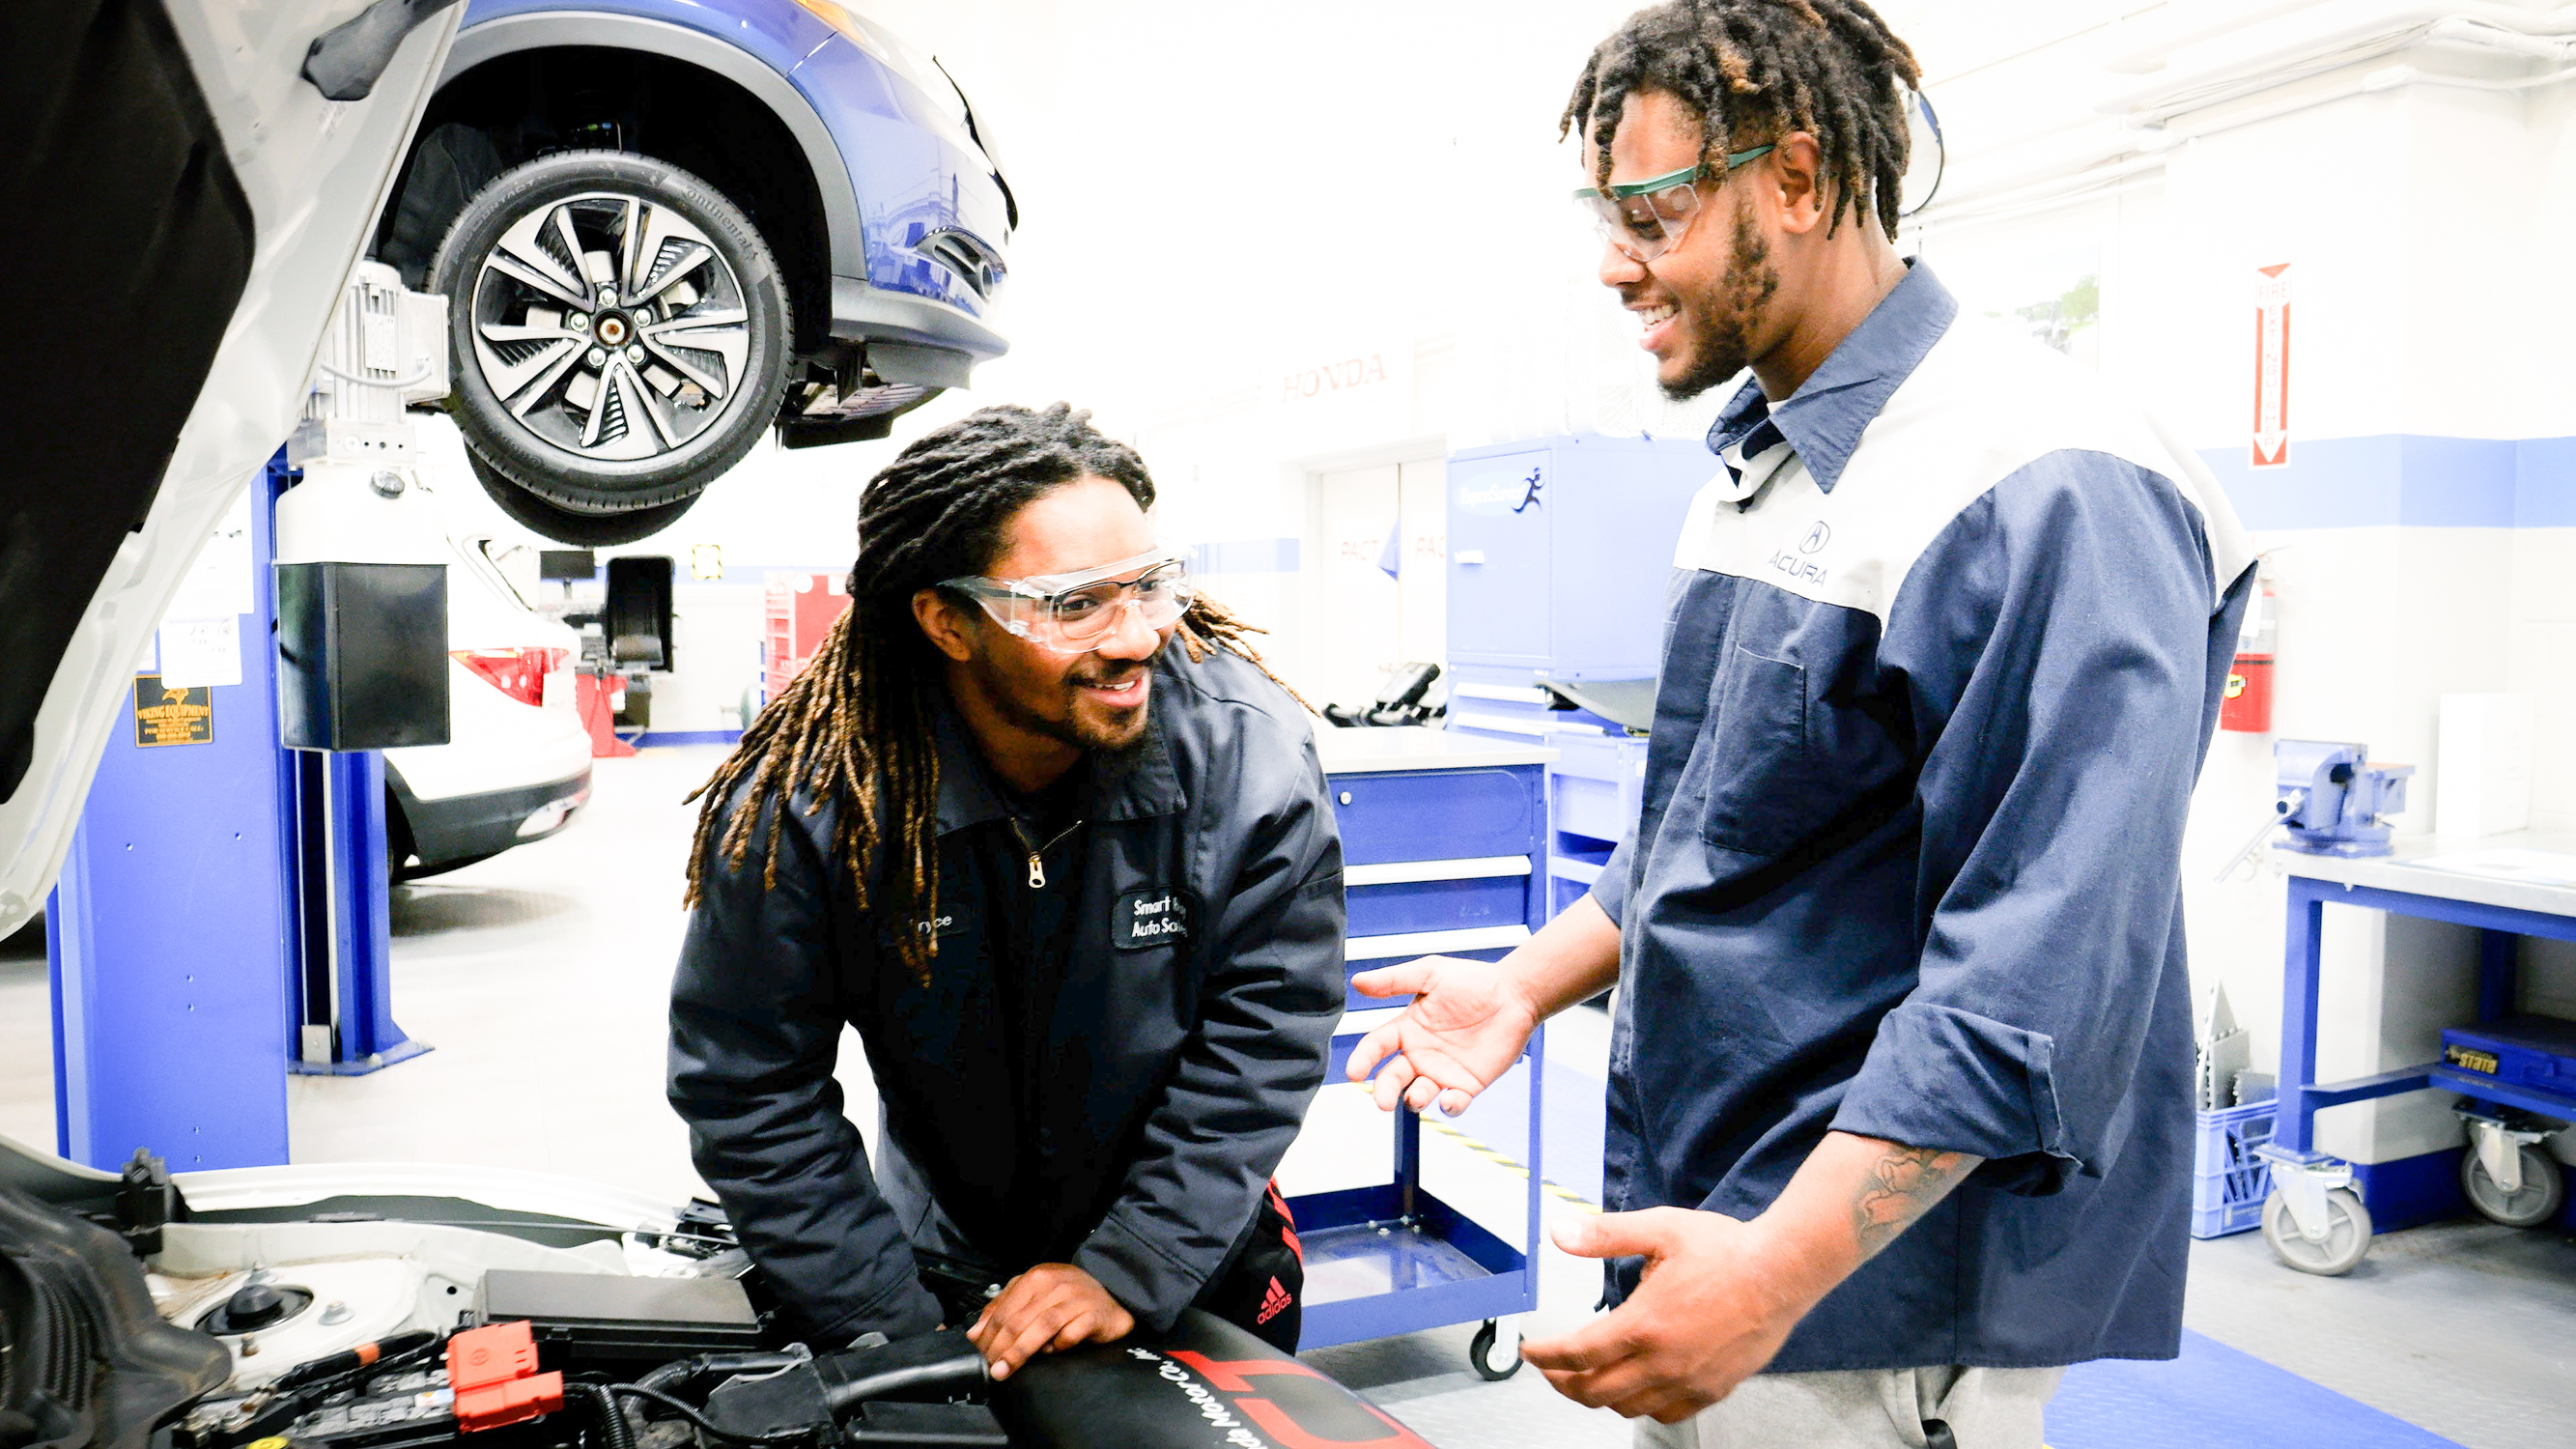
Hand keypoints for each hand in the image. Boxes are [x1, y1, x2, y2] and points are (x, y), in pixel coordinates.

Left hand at [965, 1264, 1134, 1379]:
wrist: (1114, 1294)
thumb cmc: (1070, 1297)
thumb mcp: (1034, 1295)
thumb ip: (1004, 1307)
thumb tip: (975, 1332)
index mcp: (1036, 1277)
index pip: (1004, 1309)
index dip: (988, 1335)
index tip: (981, 1355)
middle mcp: (1055, 1284)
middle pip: (1019, 1320)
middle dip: (1000, 1348)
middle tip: (992, 1369)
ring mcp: (1075, 1298)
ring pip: (1040, 1327)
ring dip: (1020, 1352)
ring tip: (1006, 1370)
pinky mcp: (1094, 1314)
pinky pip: (1070, 1334)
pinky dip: (1058, 1346)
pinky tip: (1051, 1352)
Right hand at [1343, 955, 1538, 1115]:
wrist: (1515, 994)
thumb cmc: (1473, 981)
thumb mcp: (1431, 973)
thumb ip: (1395, 980)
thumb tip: (1358, 982)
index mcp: (1407, 1028)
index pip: (1376, 1046)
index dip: (1363, 1059)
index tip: (1355, 1072)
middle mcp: (1420, 1054)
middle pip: (1393, 1078)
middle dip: (1384, 1092)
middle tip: (1382, 1101)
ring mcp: (1443, 1071)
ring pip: (1419, 1094)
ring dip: (1415, 1099)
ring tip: (1417, 1096)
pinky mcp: (1468, 1085)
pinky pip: (1454, 1103)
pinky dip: (1450, 1107)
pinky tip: (1450, 1100)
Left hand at [1520, 1208, 1827, 1423]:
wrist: (1783, 1273)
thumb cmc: (1728, 1251)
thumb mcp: (1659, 1229)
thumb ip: (1605, 1234)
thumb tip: (1561, 1233)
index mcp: (1645, 1324)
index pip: (1577, 1354)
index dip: (1545, 1357)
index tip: (1532, 1352)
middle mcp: (1665, 1361)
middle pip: (1595, 1391)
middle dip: (1563, 1382)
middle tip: (1551, 1370)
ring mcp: (1689, 1381)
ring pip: (1628, 1408)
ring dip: (1599, 1397)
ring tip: (1588, 1379)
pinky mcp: (1713, 1390)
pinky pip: (1666, 1414)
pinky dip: (1640, 1408)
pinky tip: (1635, 1391)